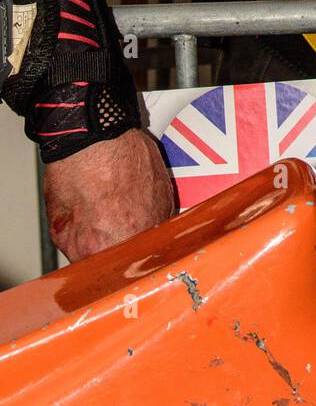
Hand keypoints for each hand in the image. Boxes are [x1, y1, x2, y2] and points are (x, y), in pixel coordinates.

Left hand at [44, 129, 175, 262]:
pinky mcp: (167, 196)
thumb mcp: (58, 219)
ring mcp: (156, 214)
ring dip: (135, 233)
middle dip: (117, 250)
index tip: (95, 260)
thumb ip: (75, 247)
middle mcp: (137, 234)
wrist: (96, 132)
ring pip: (148, 238)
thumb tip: (85, 255)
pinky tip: (130, 200)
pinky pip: (158, 216)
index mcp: (105, 246)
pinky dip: (146, 213)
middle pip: (131, 258)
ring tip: (118, 214)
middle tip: (104, 235)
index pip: (103, 274)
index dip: (97, 265)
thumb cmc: (76, 167)